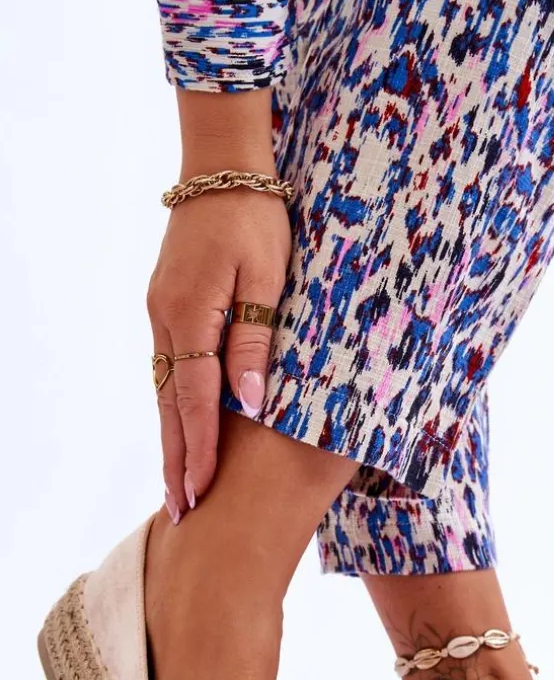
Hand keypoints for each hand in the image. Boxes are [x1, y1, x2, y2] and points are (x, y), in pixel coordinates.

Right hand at [148, 186, 290, 519]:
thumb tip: (251, 404)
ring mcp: (160, 312)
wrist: (223, 168)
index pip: (196, 400)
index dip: (199, 449)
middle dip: (176, 459)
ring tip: (178, 482)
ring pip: (165, 390)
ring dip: (172, 438)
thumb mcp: (267, 279)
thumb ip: (255, 342)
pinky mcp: (167, 306)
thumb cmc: (257, 219)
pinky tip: (180, 429)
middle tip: (178, 510)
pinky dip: (174, 406)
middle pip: (170, 405)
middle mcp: (165, 320)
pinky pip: (169, 368)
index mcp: (190, 315)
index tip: (199, 492)